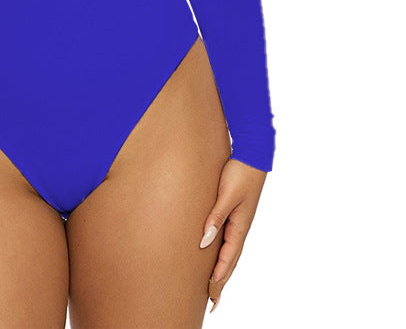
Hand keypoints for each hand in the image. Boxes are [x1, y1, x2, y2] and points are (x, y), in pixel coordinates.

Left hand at [199, 158, 267, 311]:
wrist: (252, 156)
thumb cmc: (239, 173)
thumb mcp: (226, 195)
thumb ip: (215, 217)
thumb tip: (204, 242)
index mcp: (240, 226)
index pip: (228, 257)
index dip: (220, 276)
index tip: (211, 294)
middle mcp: (240, 227)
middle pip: (231, 260)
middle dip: (222, 280)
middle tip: (213, 301)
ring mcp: (238, 221)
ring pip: (229, 251)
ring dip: (222, 269)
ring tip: (213, 285)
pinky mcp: (234, 212)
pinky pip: (227, 238)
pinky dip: (222, 252)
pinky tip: (215, 253)